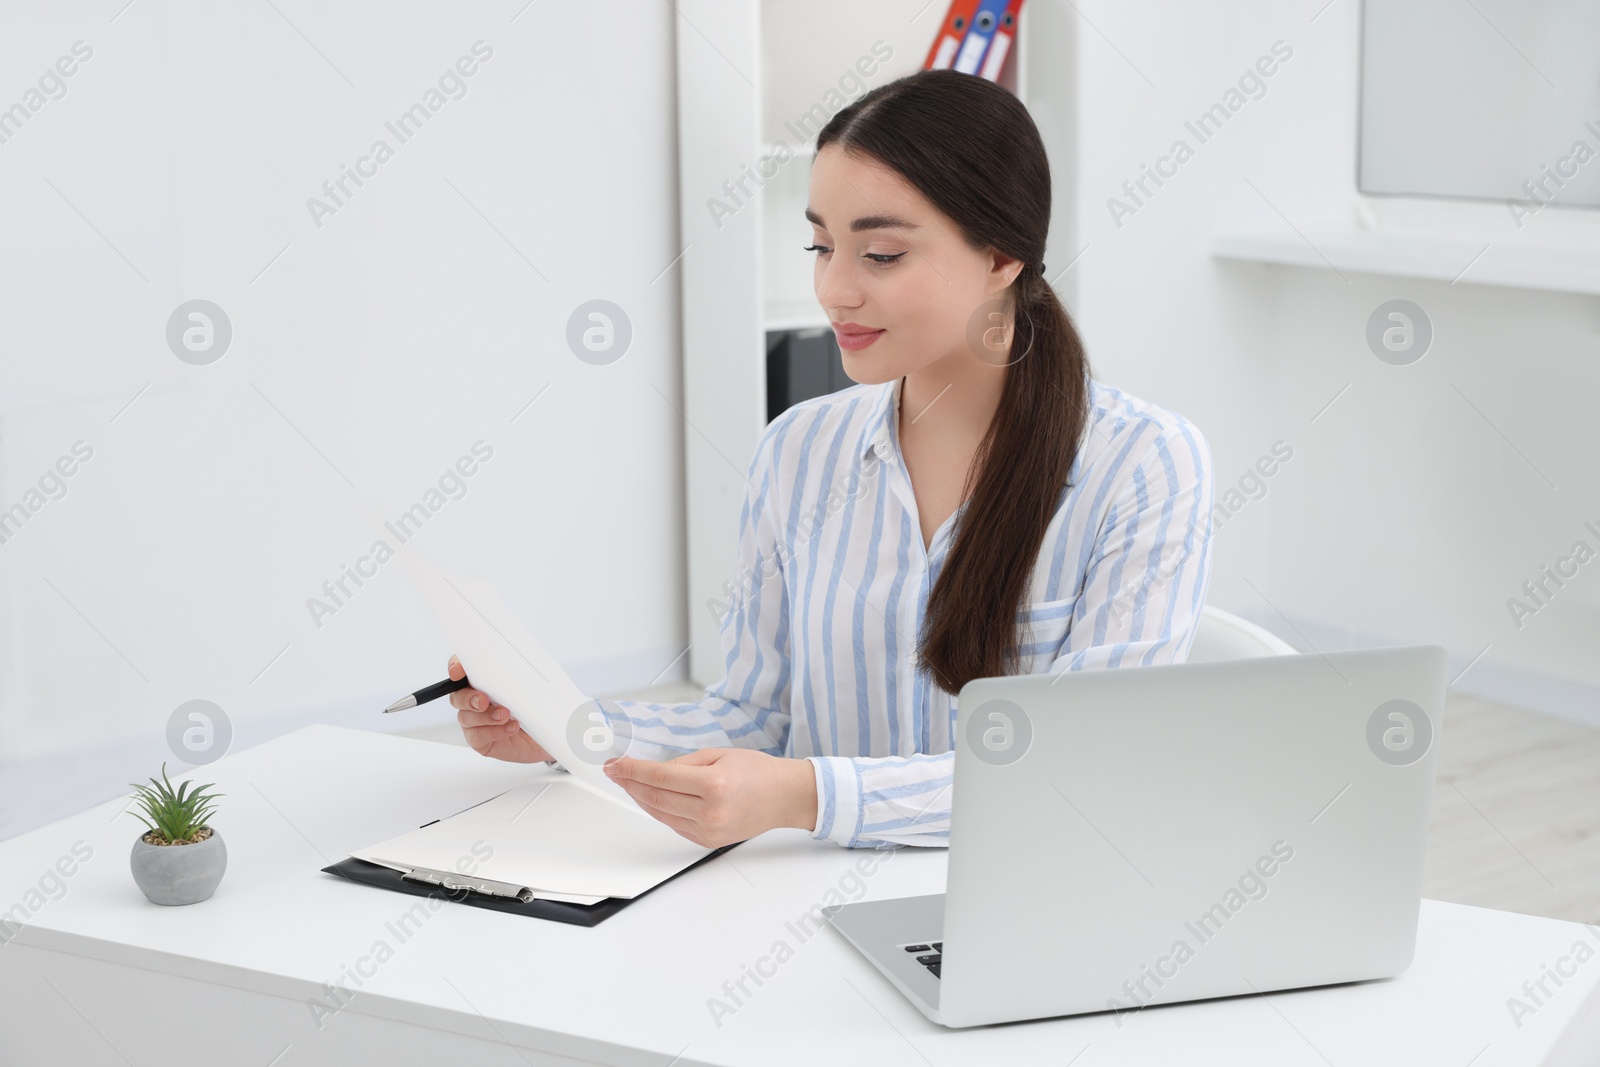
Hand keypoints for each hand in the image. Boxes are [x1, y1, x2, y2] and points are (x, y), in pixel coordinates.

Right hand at [447, 655, 552, 763]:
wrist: (546, 733)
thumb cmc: (536, 707)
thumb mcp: (532, 686)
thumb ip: (519, 674)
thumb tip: (518, 664)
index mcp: (483, 682)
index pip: (461, 670)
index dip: (455, 668)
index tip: (458, 672)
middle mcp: (475, 700)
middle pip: (457, 696)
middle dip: (468, 697)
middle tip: (483, 700)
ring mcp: (475, 721)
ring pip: (466, 717)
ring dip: (486, 716)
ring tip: (505, 715)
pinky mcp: (480, 740)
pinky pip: (478, 736)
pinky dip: (494, 731)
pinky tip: (510, 727)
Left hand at [602, 748, 817, 847]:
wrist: (784, 797)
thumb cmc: (758, 772)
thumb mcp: (719, 755)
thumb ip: (684, 763)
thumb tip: (655, 771)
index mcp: (714, 785)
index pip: (660, 777)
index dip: (632, 770)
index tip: (615, 765)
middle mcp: (710, 812)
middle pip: (655, 797)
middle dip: (630, 783)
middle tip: (616, 772)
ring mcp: (708, 830)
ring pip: (660, 814)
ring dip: (640, 798)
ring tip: (629, 783)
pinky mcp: (707, 841)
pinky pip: (673, 825)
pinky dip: (659, 811)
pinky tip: (651, 799)